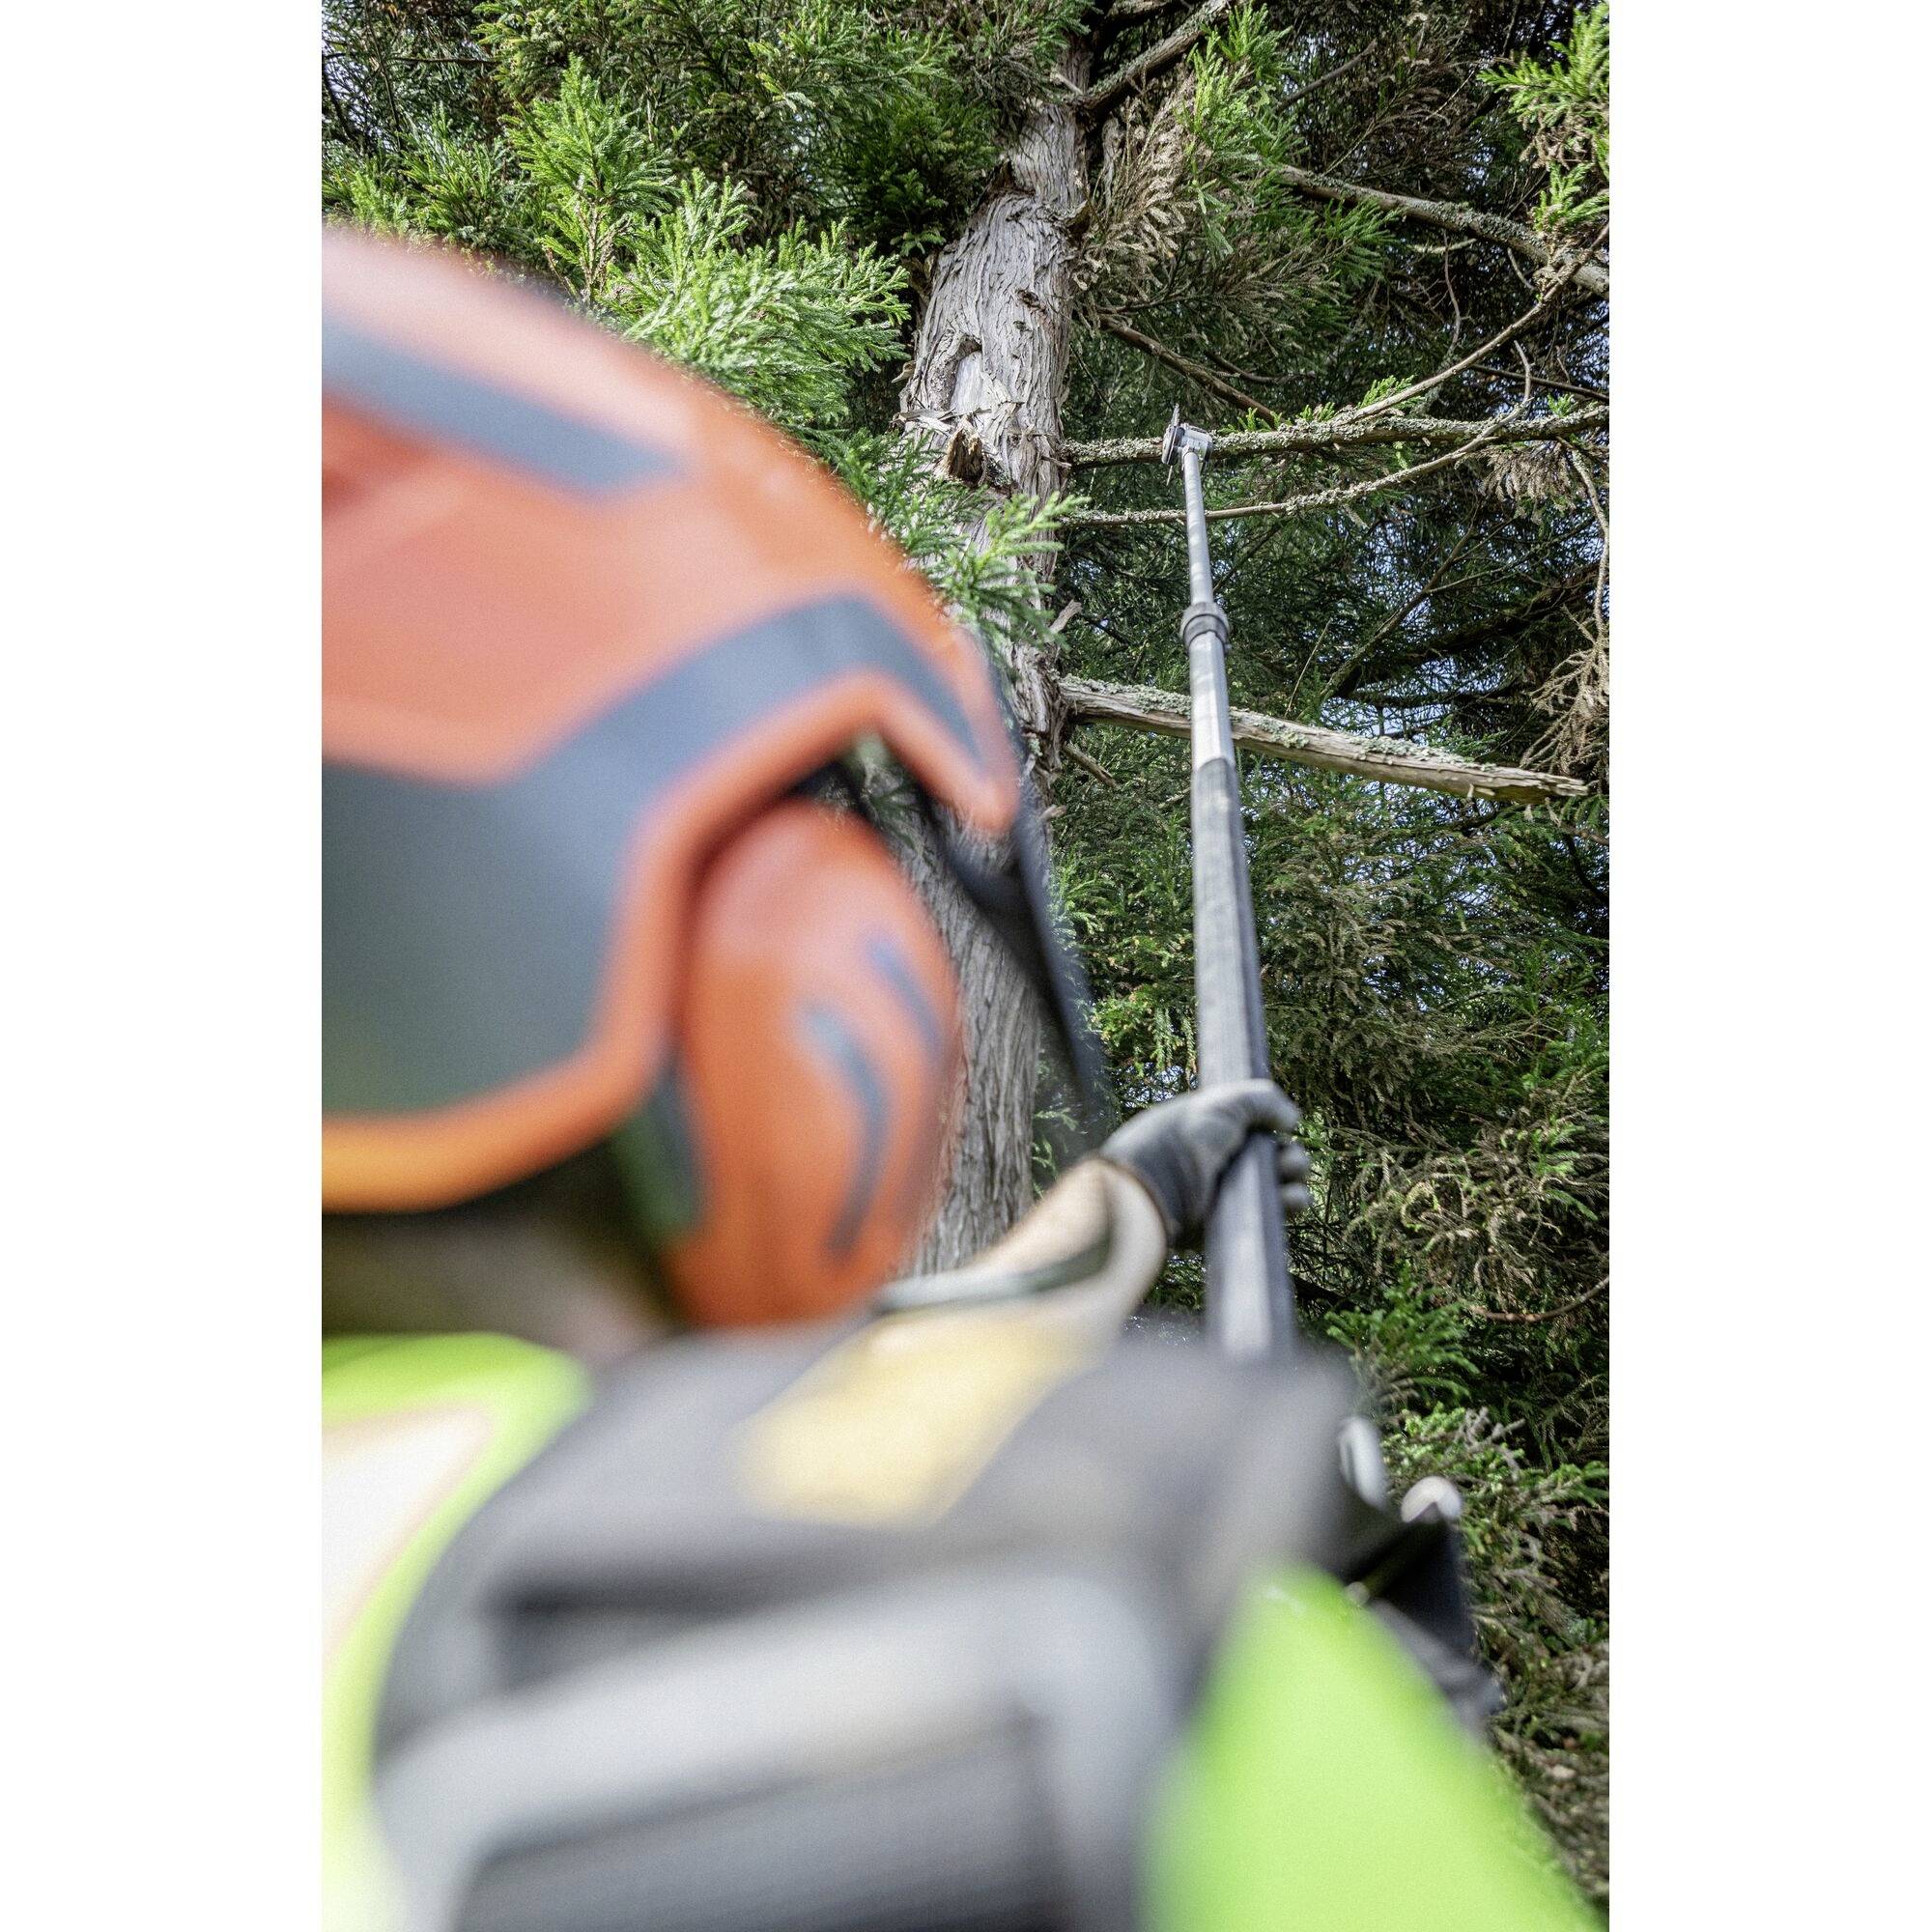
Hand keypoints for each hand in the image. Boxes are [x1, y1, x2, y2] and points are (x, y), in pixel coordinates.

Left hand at [1099, 1079, 1311, 1247]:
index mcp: (1217, 1133)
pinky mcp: (1231, 1221)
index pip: (1258, 1132)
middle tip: (1288, 1159)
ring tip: (1290, 1176)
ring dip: (1294, 1181)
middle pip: (1274, 1161)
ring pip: (1277, 1189)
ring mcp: (1228, 1194)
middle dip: (1291, 1157)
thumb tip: (1292, 1119)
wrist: (1158, 1184)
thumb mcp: (1223, 1102)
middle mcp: (1223, 1163)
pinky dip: (1289, 1206)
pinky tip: (1292, 1198)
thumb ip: (1262, 1099)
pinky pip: (1270, 1216)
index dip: (1275, 1130)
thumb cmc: (1184, 1138)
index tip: (1283, 1128)